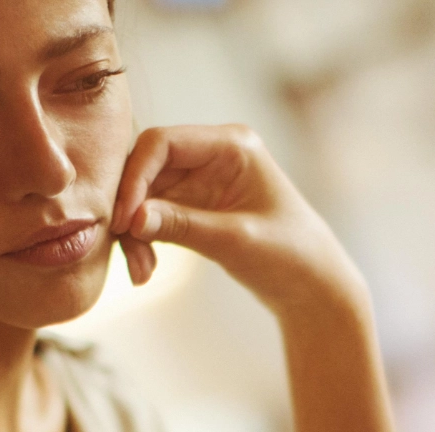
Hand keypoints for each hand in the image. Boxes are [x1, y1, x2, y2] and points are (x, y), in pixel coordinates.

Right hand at [111, 125, 361, 313]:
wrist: (311, 285)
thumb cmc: (289, 255)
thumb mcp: (236, 241)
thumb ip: (182, 225)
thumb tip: (130, 219)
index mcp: (231, 144)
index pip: (163, 142)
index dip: (135, 177)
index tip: (122, 220)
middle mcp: (212, 154)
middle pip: (146, 168)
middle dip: (130, 210)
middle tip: (128, 256)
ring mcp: (200, 179)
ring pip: (142, 195)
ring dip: (134, 233)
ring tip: (141, 274)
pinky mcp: (192, 204)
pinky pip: (150, 214)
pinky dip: (142, 240)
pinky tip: (144, 271)